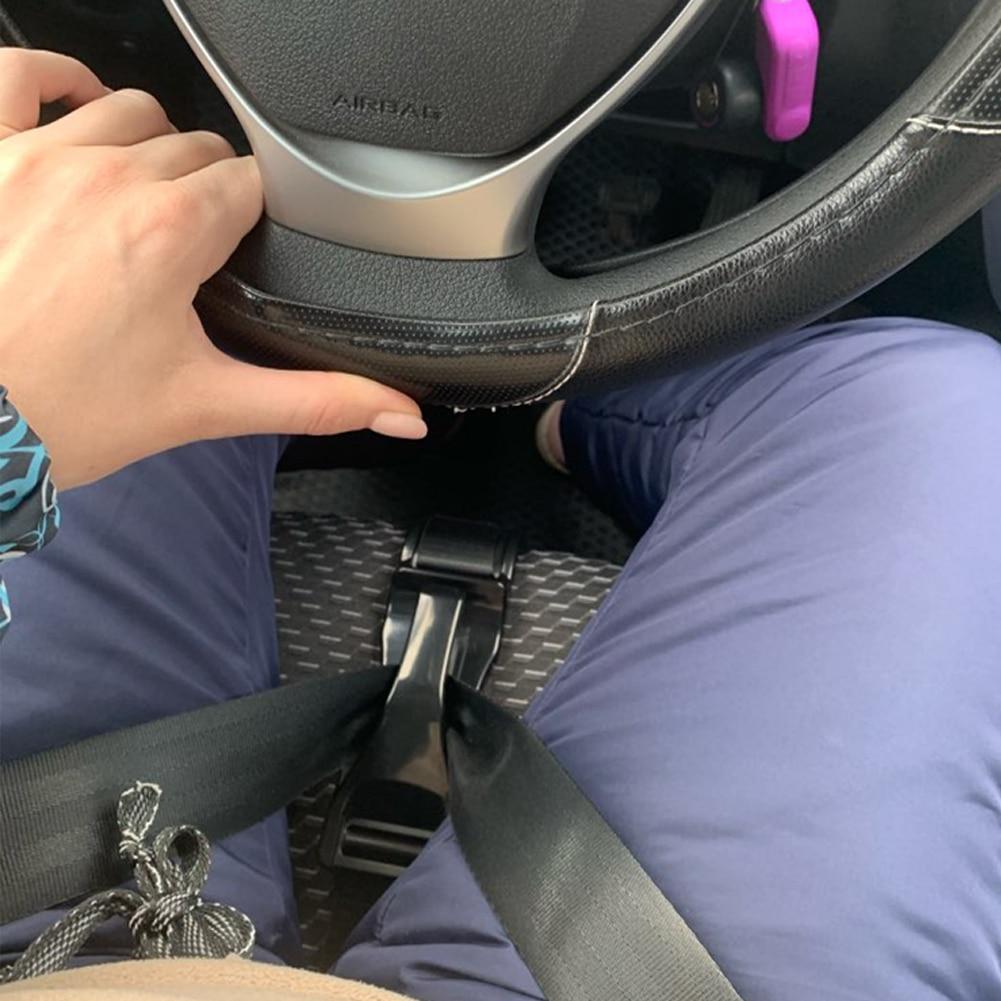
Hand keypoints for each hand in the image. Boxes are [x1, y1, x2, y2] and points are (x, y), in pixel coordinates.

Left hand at [0, 49, 426, 489]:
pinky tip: (78, 109)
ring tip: (142, 201)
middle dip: (205, 194)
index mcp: (172, 231)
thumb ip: (315, 401)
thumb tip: (398, 413)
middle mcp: (107, 177)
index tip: (240, 249)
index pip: (250, 184)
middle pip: (196, 150)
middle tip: (191, 251)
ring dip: (148, 147)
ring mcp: (36, 155)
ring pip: (126, 109)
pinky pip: (23, 75)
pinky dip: (56, 82)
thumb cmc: (63, 415)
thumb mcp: (206, 408)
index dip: (256, 216)